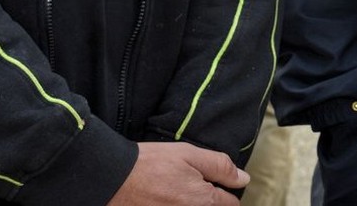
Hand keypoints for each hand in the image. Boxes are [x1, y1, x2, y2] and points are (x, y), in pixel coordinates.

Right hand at [106, 141, 249, 204]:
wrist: (113, 179)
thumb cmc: (151, 164)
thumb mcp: (189, 155)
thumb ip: (220, 166)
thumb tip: (243, 179)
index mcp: (204, 201)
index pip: (230, 203)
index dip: (227, 190)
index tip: (216, 183)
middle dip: (211, 200)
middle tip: (192, 186)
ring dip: (194, 202)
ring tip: (178, 190)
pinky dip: (178, 205)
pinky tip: (168, 197)